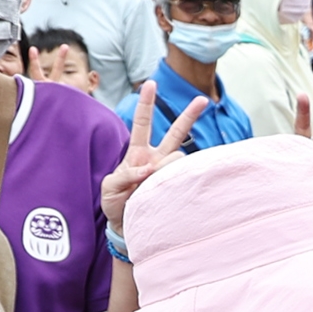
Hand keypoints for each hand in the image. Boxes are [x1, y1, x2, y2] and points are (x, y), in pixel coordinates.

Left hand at [104, 82, 209, 234]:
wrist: (126, 228)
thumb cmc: (115, 204)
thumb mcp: (109, 187)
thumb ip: (124, 175)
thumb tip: (149, 169)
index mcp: (138, 154)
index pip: (142, 123)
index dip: (146, 103)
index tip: (151, 83)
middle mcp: (157, 160)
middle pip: (176, 132)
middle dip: (189, 116)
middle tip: (203, 100)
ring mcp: (168, 174)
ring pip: (180, 157)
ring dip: (166, 168)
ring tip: (150, 184)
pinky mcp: (176, 188)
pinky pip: (182, 179)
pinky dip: (173, 184)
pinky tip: (169, 192)